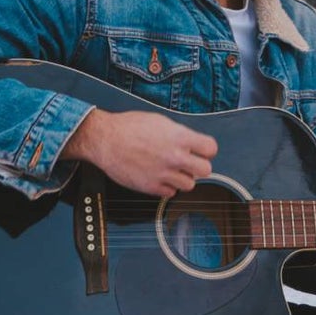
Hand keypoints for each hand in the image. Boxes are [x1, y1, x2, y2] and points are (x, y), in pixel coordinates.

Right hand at [64, 107, 217, 197]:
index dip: (206, 150)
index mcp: (179, 137)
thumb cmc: (128, 127)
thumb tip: (190, 143)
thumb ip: (179, 134)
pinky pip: (170, 193)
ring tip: (170, 169)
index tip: (201, 150)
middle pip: (205, 170)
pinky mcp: (151, 187)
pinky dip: (167, 186)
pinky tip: (158, 176)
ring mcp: (164, 174)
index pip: (211, 148)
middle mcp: (174, 157)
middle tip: (189, 163)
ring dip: (182, 178)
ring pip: (189, 185)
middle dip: (198, 166)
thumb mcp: (159, 121)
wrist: (105, 140)